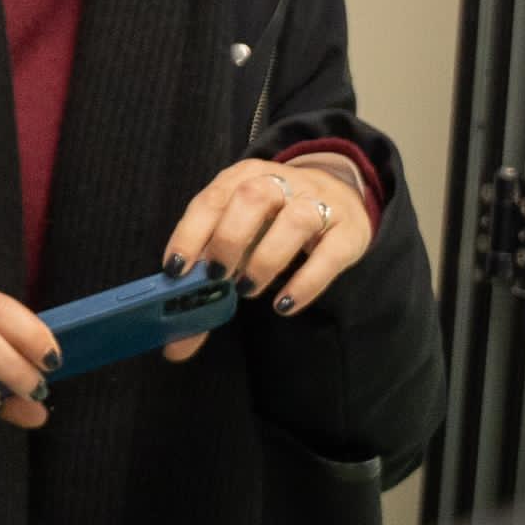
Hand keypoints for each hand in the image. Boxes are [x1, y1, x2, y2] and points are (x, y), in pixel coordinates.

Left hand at [153, 155, 375, 357]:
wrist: (339, 194)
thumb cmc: (273, 221)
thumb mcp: (239, 237)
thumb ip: (207, 286)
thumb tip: (176, 346)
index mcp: (242, 178)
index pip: (211, 199)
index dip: (190, 233)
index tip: (175, 268)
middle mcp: (280, 183)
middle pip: (252, 198)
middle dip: (229, 239)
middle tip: (218, 277)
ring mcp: (319, 203)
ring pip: (295, 220)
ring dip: (266, 259)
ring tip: (248, 289)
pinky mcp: (349, 230)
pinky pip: (330, 254)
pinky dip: (306, 282)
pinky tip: (284, 304)